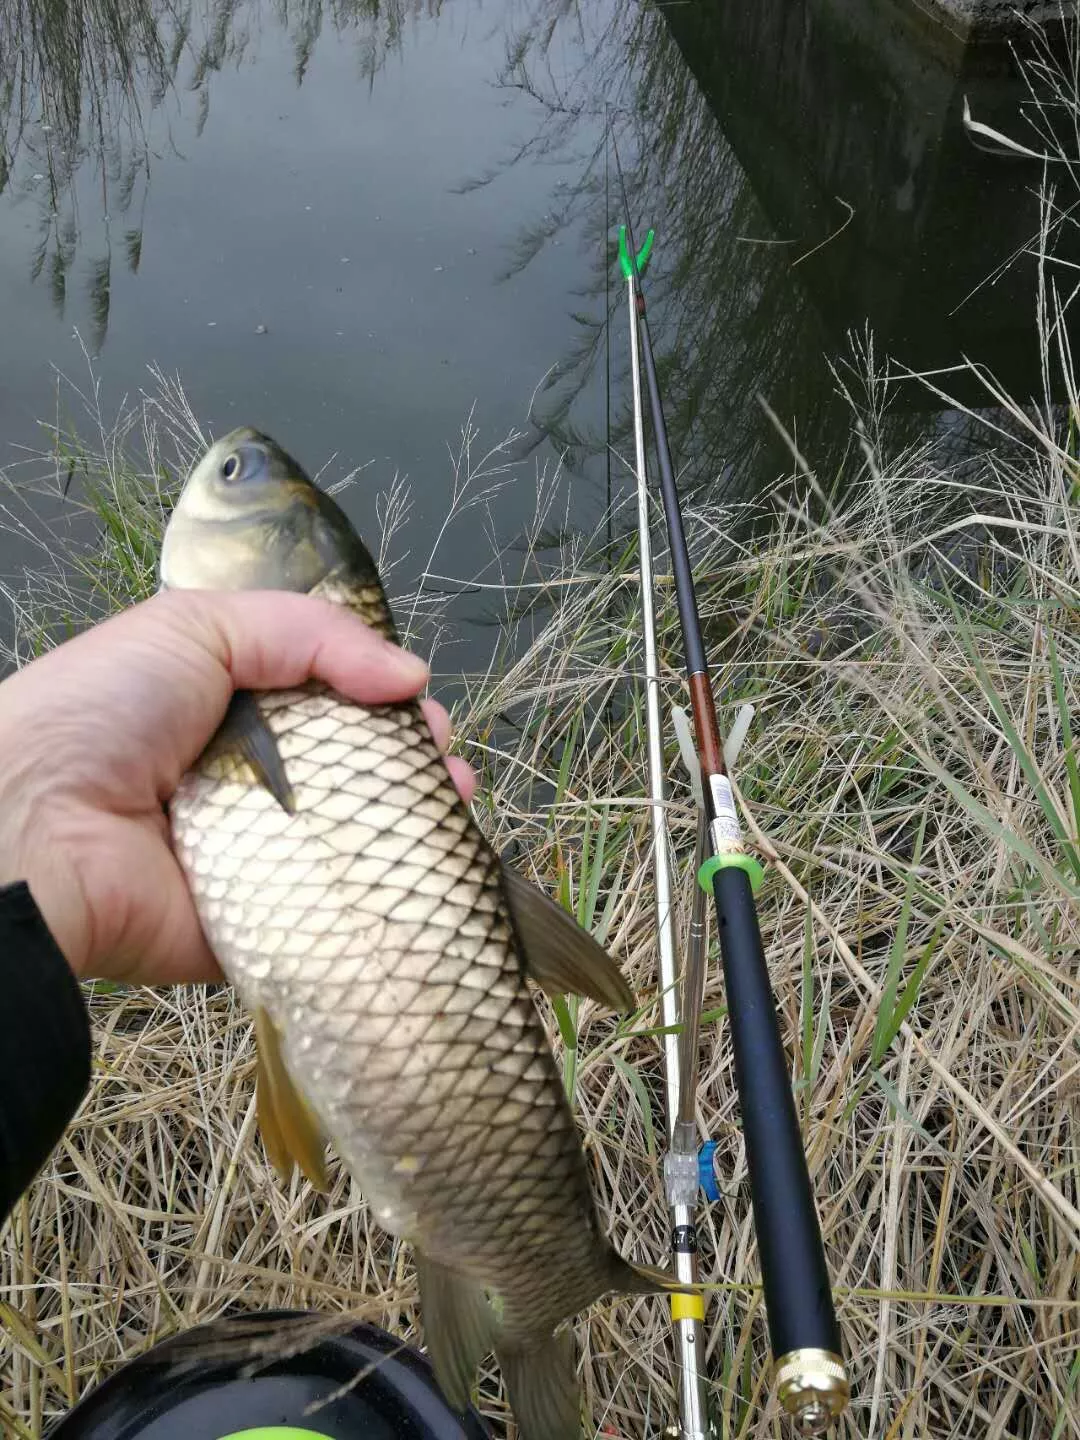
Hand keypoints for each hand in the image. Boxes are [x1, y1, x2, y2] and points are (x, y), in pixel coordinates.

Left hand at [0, 590, 475, 985]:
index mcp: (228, 713)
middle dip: (409, 764)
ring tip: (455, 805)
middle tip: (443, 763)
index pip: (325, 704)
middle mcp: (246, 786)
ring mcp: (256, 861)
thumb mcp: (199, 626)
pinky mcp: (260, 928)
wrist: (34, 828)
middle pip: (349, 775)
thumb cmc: (105, 711)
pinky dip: (383, 898)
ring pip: (353, 844)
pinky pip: (331, 913)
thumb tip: (413, 677)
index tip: (421, 706)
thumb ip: (312, 633)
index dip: (379, 701)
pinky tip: (434, 877)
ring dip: (413, 827)